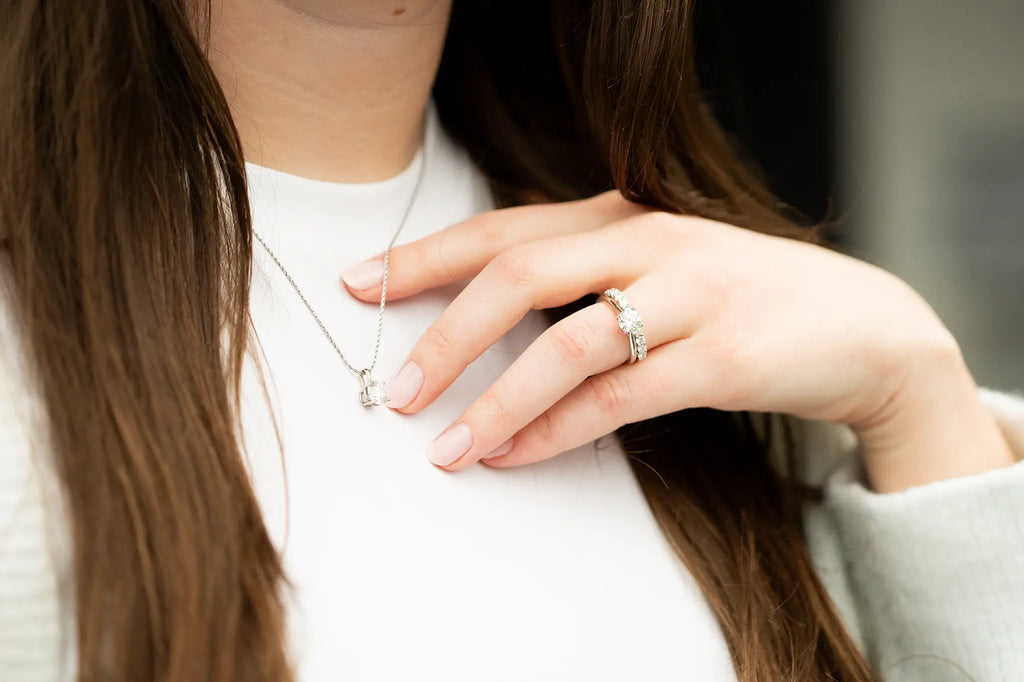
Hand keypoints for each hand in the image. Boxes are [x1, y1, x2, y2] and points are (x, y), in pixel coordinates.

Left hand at [342, 191, 1013, 489]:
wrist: (860, 324)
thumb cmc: (737, 297)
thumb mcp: (658, 266)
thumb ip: (582, 280)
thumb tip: (485, 326)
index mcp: (622, 215)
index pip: (505, 230)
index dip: (427, 258)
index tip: (362, 285)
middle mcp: (649, 241)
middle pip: (520, 275)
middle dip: (445, 335)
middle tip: (397, 392)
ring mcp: (690, 294)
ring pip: (566, 344)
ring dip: (496, 400)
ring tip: (448, 447)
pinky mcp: (722, 356)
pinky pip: (619, 398)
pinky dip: (558, 431)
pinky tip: (517, 454)